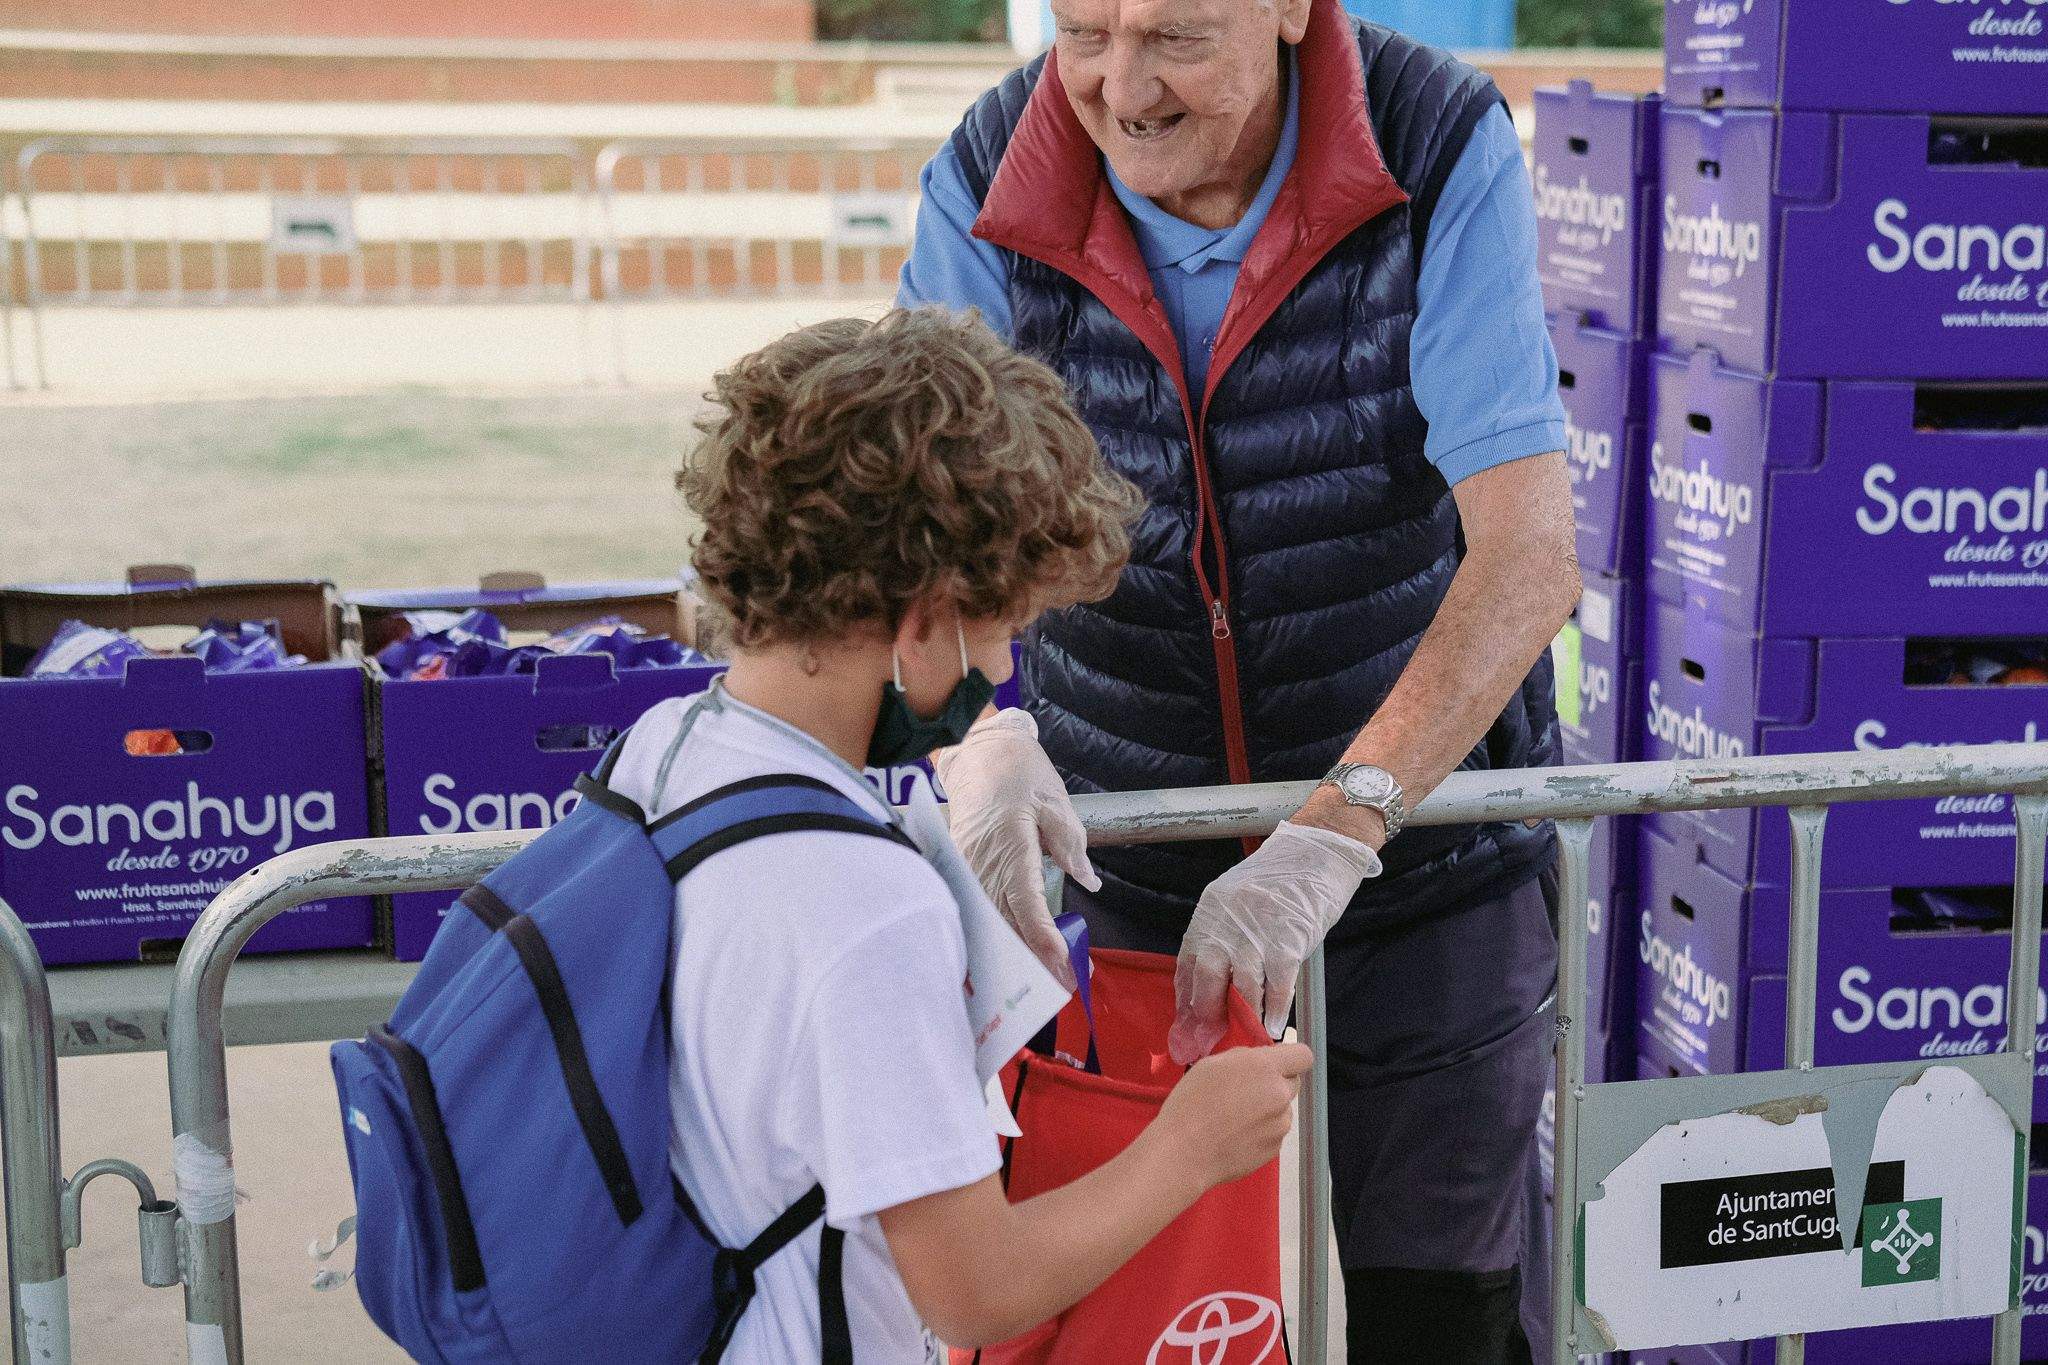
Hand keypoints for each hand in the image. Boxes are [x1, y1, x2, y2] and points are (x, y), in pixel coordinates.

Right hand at [933, 709, 1098, 990]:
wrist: (977, 751)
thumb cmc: (1019, 773)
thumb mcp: (1056, 802)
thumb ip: (1071, 844)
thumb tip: (1088, 880)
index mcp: (1011, 843)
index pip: (1026, 901)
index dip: (1042, 936)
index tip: (1062, 961)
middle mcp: (984, 861)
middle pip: (1006, 922)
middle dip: (1035, 958)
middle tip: (1066, 984)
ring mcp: (969, 867)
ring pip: (990, 922)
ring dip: (1017, 953)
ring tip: (1047, 978)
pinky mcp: (962, 869)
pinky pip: (978, 909)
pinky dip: (997, 935)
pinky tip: (1015, 955)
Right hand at [1153, 1042, 1312, 1187]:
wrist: (1184, 1151)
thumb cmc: (1191, 1103)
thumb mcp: (1213, 1064)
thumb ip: (1245, 1058)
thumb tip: (1261, 1059)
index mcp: (1265, 1068)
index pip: (1303, 1056)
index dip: (1291, 1058)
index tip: (1275, 1064)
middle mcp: (1280, 1095)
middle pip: (1293, 1082)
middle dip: (1276, 1083)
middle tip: (1247, 1091)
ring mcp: (1280, 1125)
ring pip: (1282, 1109)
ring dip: (1268, 1109)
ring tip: (1235, 1119)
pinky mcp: (1274, 1149)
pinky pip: (1274, 1132)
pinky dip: (1260, 1132)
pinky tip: (1235, 1136)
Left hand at [1168, 821, 1381, 1063]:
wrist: (1314, 851)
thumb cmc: (1277, 879)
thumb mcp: (1235, 900)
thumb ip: (1222, 936)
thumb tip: (1215, 982)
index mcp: (1208, 915)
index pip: (1187, 965)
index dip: (1187, 1001)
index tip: (1188, 1026)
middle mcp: (1226, 925)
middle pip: (1207, 980)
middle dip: (1209, 1015)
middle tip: (1215, 1039)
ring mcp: (1257, 934)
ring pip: (1242, 988)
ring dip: (1245, 1018)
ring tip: (1247, 1037)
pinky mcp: (1288, 939)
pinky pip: (1278, 984)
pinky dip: (1276, 1009)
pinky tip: (1276, 1026)